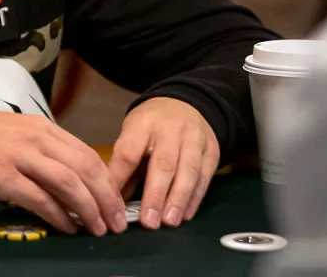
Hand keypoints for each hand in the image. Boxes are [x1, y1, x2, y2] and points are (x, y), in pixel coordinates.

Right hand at [0, 109, 127, 235]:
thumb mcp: (11, 133)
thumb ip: (38, 149)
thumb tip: (66, 176)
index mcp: (40, 126)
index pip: (86, 153)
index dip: (107, 180)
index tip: (116, 200)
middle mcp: (35, 138)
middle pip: (85, 168)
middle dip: (106, 198)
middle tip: (117, 221)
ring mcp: (19, 157)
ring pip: (69, 184)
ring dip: (89, 209)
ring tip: (99, 229)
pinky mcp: (2, 178)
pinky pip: (41, 199)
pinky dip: (60, 216)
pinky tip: (68, 228)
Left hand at [106, 98, 219, 229]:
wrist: (186, 104)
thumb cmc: (152, 125)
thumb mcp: (132, 134)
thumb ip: (125, 166)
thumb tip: (115, 202)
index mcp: (142, 124)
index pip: (129, 152)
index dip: (121, 179)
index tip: (114, 204)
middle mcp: (170, 130)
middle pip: (163, 163)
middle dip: (156, 194)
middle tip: (149, 221)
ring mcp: (194, 139)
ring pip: (188, 170)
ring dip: (178, 199)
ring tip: (169, 221)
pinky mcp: (211, 150)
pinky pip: (205, 176)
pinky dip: (195, 198)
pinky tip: (185, 214)